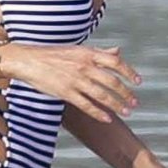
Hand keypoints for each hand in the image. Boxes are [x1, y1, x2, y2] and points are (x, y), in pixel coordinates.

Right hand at [4, 43, 140, 120]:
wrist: (29, 60)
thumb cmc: (53, 54)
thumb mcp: (78, 49)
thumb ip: (99, 52)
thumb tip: (118, 51)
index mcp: (88, 53)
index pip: (115, 62)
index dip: (129, 72)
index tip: (138, 82)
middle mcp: (84, 66)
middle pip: (112, 81)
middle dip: (125, 93)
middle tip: (135, 102)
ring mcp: (75, 80)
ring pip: (102, 95)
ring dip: (116, 105)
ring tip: (126, 112)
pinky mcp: (66, 92)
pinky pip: (86, 105)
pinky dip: (98, 113)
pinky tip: (107, 118)